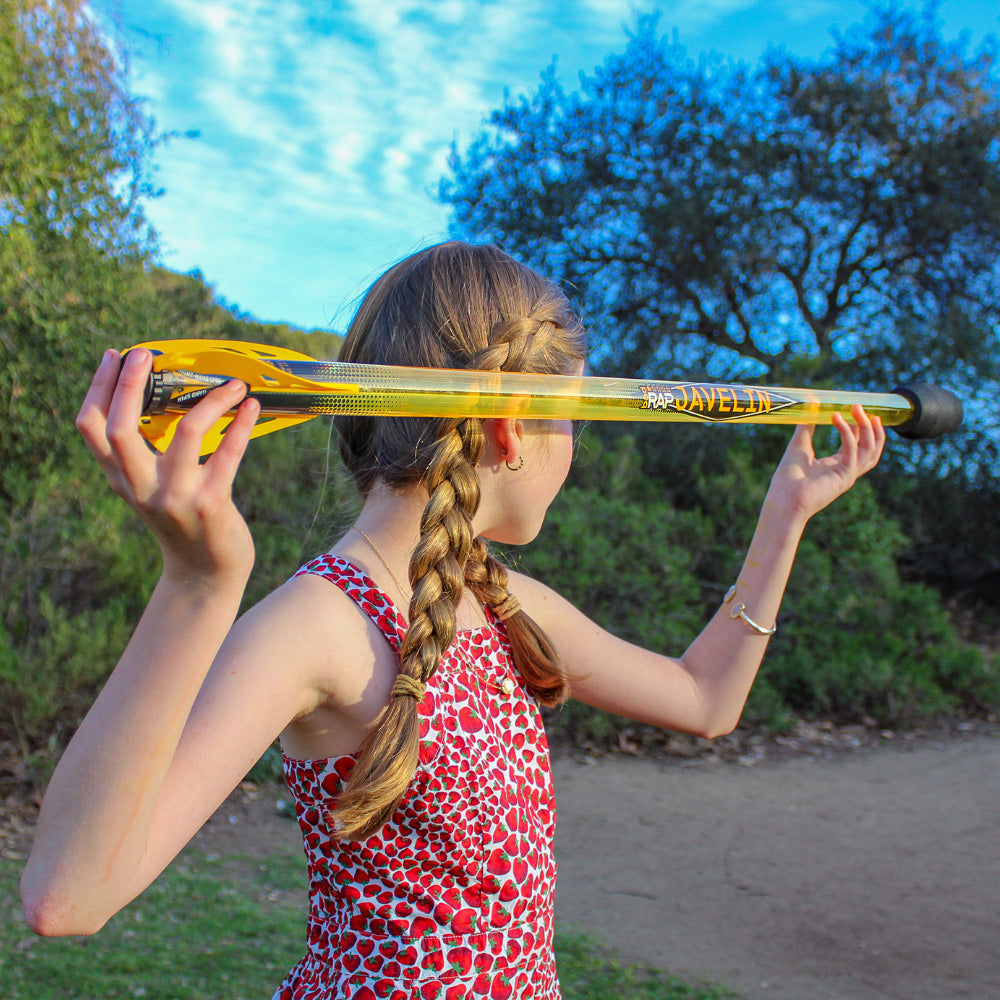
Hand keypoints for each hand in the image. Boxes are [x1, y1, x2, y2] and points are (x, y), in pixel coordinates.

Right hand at [76, 348, 260, 582]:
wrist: (205, 574)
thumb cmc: (184, 520)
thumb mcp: (152, 488)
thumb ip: (146, 454)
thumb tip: (162, 394)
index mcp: (121, 479)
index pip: (90, 428)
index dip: (97, 388)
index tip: (113, 355)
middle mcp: (141, 488)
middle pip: (119, 428)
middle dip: (130, 384)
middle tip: (148, 353)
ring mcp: (175, 497)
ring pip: (185, 432)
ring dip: (212, 400)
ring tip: (234, 384)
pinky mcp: (211, 504)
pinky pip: (228, 454)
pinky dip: (241, 425)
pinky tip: (253, 407)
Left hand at [766, 405, 885, 522]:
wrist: (783, 498)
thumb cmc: (788, 476)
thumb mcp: (799, 444)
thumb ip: (807, 425)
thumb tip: (810, 402)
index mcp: (836, 465)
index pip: (857, 444)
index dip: (859, 426)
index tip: (854, 408)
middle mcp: (846, 470)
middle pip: (871, 447)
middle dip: (869, 426)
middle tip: (859, 406)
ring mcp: (848, 475)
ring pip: (870, 450)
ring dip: (867, 428)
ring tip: (857, 409)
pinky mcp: (845, 477)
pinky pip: (853, 452)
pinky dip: (847, 434)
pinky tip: (837, 419)